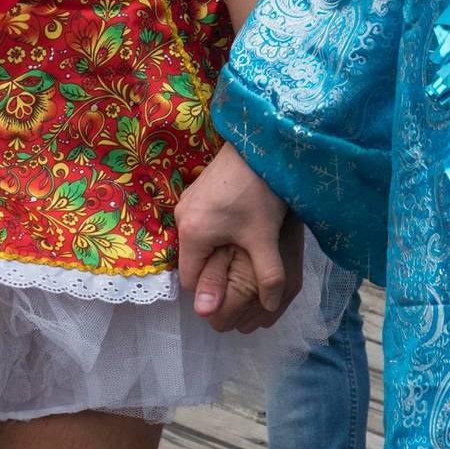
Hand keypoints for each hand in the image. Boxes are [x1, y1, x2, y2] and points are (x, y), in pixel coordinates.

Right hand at [176, 143, 302, 332]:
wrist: (261, 141)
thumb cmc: (259, 191)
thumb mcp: (264, 238)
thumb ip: (267, 277)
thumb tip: (268, 307)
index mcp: (191, 233)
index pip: (191, 282)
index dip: (213, 290)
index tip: (237, 284)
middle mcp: (182, 216)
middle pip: (193, 260)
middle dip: (216, 268)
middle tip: (244, 264)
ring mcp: (189, 199)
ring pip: (198, 240)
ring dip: (218, 247)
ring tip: (245, 243)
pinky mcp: (199, 188)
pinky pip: (202, 222)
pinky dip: (218, 229)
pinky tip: (242, 222)